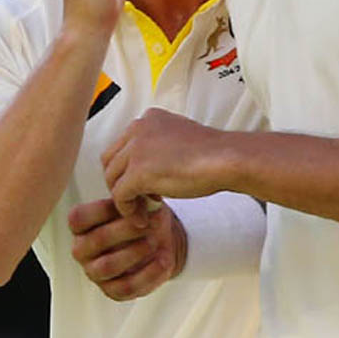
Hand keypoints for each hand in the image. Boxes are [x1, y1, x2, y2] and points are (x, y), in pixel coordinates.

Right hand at [68, 196, 186, 300]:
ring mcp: (95, 272)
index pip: (78, 218)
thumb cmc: (143, 217)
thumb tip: (140, 196)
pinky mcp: (113, 291)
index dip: (103, 210)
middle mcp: (82, 250)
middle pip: (97, 241)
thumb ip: (133, 199)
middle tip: (149, 224)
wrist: (161, 240)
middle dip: (126, 230)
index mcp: (81, 226)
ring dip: (135, 252)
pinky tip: (163, 260)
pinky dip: (148, 274)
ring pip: (108, 266)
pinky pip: (127, 287)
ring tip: (155, 242)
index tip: (129, 204)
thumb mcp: (139, 202)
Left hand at [101, 108, 225, 218]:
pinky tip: (143, 220)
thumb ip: (159, 146)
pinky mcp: (138, 172)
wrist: (227, 160)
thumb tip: (147, 165)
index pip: (123, 145)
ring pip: (112, 179)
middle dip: (122, 183)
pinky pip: (120, 196)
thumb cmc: (213, 154)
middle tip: (141, 201)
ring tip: (143, 212)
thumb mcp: (179, 139)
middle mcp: (137, 128)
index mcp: (148, 118)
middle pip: (111, 161)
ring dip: (125, 199)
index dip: (130, 169)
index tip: (148, 186)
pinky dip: (128, 211)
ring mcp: (136, 149)